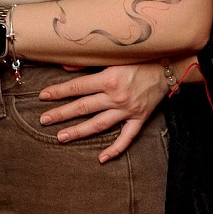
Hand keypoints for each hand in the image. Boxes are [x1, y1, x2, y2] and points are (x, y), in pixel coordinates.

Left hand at [39, 64, 167, 162]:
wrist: (169, 66)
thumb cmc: (141, 57)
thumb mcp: (115, 55)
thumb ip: (89, 61)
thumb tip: (65, 66)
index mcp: (109, 78)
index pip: (77, 87)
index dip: (59, 92)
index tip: (43, 96)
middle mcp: (116, 96)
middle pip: (83, 107)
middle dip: (62, 114)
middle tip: (44, 120)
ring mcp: (128, 110)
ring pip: (99, 124)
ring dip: (79, 131)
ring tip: (61, 137)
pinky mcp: (139, 118)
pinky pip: (126, 138)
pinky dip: (114, 149)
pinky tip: (101, 158)